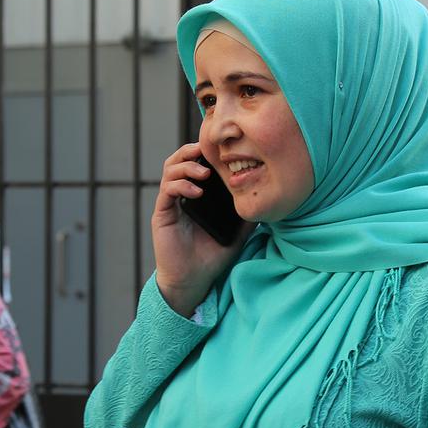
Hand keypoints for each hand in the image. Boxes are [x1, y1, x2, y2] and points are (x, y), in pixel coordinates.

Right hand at [152, 144, 249, 315]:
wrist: (193, 280)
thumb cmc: (212, 256)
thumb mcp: (237, 233)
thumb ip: (246, 215)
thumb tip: (264, 198)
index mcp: (196, 195)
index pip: (196, 163)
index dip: (204, 151)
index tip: (221, 148)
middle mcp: (181, 195)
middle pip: (179, 160)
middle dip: (191, 150)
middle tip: (206, 150)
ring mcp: (170, 203)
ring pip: (170, 170)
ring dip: (186, 165)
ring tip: (204, 172)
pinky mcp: (162, 214)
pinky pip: (167, 191)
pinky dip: (181, 185)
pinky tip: (196, 191)